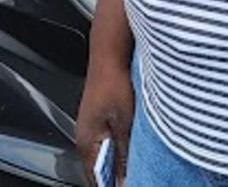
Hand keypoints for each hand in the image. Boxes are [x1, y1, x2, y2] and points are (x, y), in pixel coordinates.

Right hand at [74, 52, 133, 183]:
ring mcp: (93, 127)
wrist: (109, 53)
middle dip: (119, 178)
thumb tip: (128, 179)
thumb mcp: (125, 123)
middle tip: (141, 178)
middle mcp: (86, 137)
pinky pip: (111, 142)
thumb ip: (125, 154)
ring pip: (107, 156)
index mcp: (87, 142)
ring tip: (141, 167)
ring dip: (122, 163)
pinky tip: (138, 147)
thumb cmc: (113, 82)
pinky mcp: (102, 118)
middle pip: (102, 170)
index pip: (97, 180)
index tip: (133, 186)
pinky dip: (123, 149)